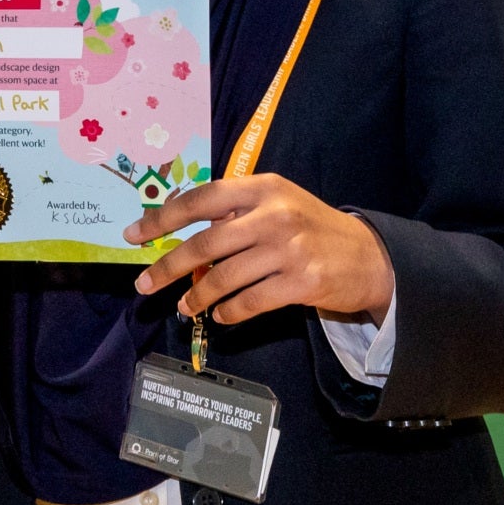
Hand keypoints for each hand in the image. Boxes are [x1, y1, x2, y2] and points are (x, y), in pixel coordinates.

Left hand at [127, 175, 393, 325]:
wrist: (369, 256)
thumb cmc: (312, 228)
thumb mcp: (278, 205)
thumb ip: (236, 214)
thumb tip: (183, 234)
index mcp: (263, 188)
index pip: (202, 198)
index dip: (163, 217)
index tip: (134, 235)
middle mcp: (274, 214)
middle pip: (206, 243)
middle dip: (169, 266)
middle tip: (144, 284)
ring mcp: (289, 249)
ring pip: (224, 278)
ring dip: (197, 297)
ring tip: (184, 307)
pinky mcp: (302, 283)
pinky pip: (250, 302)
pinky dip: (229, 312)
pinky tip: (221, 316)